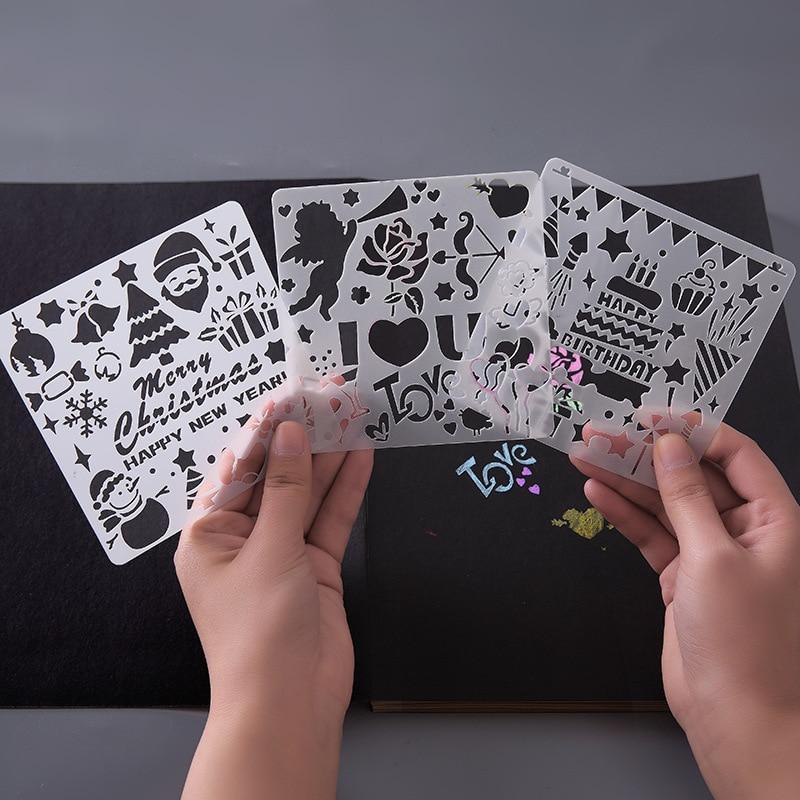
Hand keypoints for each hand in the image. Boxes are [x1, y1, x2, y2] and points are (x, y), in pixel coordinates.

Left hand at [175, 421, 372, 799]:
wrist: (289, 703)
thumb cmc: (257, 632)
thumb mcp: (268, 550)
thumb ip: (285, 489)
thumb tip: (290, 434)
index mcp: (209, 534)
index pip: (239, 468)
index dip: (266, 429)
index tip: (291, 395)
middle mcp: (243, 539)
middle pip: (276, 476)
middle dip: (303, 439)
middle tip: (329, 398)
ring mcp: (282, 552)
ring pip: (307, 493)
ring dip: (329, 458)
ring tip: (351, 416)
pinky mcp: (315, 566)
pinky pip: (329, 519)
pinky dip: (346, 489)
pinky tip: (361, 457)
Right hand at [572, 423, 799, 798]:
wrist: (735, 716)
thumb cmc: (746, 642)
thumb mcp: (715, 557)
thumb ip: (688, 496)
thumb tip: (671, 446)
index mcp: (773, 519)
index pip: (734, 454)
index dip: (692, 429)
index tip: (649, 416)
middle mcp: (742, 530)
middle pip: (690, 475)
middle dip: (645, 453)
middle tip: (602, 434)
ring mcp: (709, 552)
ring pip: (663, 502)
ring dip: (625, 479)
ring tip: (586, 456)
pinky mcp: (681, 575)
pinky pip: (650, 533)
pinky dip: (624, 513)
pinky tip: (598, 492)